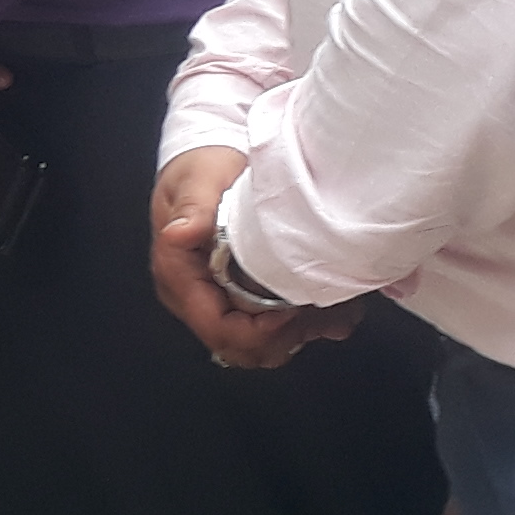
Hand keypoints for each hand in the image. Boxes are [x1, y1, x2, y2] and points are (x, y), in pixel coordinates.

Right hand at [148, 147, 357, 371]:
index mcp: (180, 278)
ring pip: (263, 348)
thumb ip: (192, 208)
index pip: (219, 329)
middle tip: (320, 306)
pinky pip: (276, 335)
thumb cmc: (201, 170)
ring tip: (334, 307)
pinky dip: (308, 327)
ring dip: (302, 334)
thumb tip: (179, 235)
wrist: (209, 165)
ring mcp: (221, 304)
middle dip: (286, 337)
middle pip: (242, 349)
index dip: (260, 331)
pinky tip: (332, 308)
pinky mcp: (243, 302)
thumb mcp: (197, 179)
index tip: (293, 309)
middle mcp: (197, 299)